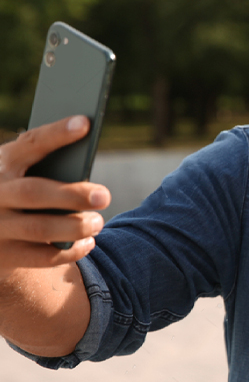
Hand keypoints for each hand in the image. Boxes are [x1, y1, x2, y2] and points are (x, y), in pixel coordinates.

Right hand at [0, 116, 110, 279]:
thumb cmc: (18, 190)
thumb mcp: (23, 171)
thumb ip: (48, 163)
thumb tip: (87, 148)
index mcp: (0, 164)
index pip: (28, 144)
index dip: (56, 134)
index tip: (84, 123)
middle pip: (34, 192)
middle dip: (73, 194)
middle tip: (104, 195)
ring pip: (38, 229)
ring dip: (75, 227)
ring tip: (98, 222)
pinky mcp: (2, 256)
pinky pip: (40, 258)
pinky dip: (70, 251)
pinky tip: (88, 242)